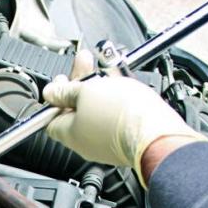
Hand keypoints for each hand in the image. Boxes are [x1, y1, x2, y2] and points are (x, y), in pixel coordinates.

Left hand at [43, 73, 204, 186]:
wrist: (157, 132)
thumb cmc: (122, 115)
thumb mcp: (86, 91)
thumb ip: (65, 92)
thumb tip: (50, 92)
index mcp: (69, 134)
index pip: (50, 117)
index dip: (56, 97)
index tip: (63, 81)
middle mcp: (86, 143)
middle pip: (76, 110)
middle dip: (81, 83)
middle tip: (86, 63)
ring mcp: (107, 143)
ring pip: (98, 111)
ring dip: (100, 88)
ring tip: (108, 69)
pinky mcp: (126, 139)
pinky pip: (116, 116)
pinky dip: (116, 99)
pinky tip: (122, 83)